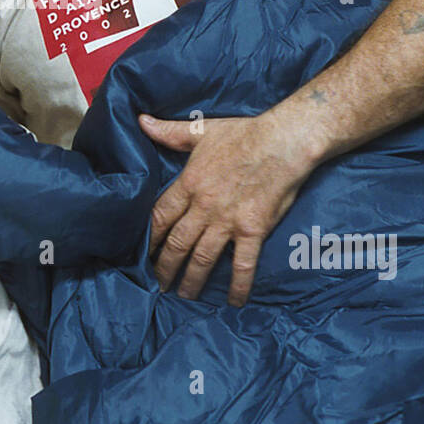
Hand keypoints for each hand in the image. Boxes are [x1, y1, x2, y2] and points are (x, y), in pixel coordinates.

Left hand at [140, 111, 314, 306]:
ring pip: (203, 257)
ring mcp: (228, 221)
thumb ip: (169, 132)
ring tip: (183, 295)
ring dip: (191, 279)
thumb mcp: (201, 130)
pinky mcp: (253, 230)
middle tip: (156, 284)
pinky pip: (243, 264)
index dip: (147, 238)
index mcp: (189, 184)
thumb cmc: (243, 133)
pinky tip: (234, 302)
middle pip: (176, 243)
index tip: (139, 254)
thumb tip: (141, 120)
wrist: (283, 141)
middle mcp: (204, 206)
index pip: (159, 217)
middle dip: (164, 266)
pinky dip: (238, 285)